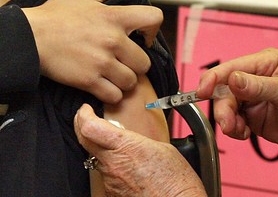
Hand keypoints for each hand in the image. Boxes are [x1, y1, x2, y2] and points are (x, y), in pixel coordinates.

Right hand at [22, 0, 162, 102]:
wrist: (32, 37)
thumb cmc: (57, 16)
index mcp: (114, 17)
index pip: (153, 19)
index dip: (153, 31)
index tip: (144, 39)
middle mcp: (112, 41)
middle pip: (144, 63)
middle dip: (136, 65)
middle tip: (126, 63)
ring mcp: (101, 63)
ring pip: (131, 82)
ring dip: (125, 81)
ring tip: (115, 76)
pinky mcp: (89, 81)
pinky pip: (115, 96)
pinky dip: (112, 94)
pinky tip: (105, 87)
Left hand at [74, 104, 206, 196]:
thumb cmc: (176, 180)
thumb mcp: (160, 148)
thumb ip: (137, 141)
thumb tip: (128, 141)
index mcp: (126, 147)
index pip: (90, 128)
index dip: (83, 115)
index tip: (86, 110)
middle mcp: (112, 164)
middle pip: (84, 140)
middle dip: (81, 125)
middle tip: (85, 119)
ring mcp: (110, 181)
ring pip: (95, 158)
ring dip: (101, 149)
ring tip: (119, 149)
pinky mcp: (111, 194)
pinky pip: (106, 175)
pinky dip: (113, 168)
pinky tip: (128, 169)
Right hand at [197, 48, 277, 145]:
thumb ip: (257, 85)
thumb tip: (233, 79)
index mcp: (262, 64)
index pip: (230, 68)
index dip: (212, 79)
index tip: (202, 91)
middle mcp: (252, 80)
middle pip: (224, 91)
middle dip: (223, 108)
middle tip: (227, 122)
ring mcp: (250, 99)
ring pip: (226, 108)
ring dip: (228, 121)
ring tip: (238, 129)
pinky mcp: (250, 116)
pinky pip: (233, 122)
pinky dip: (235, 130)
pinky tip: (244, 132)